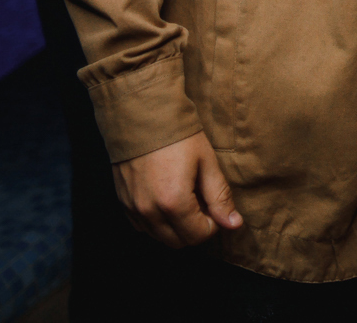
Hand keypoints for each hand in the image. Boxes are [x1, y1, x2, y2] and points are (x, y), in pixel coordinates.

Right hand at [111, 131, 242, 248]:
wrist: (140, 114)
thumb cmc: (177, 135)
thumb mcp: (206, 162)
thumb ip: (219, 197)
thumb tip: (234, 224)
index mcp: (173, 202)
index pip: (199, 235)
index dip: (213, 223)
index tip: (215, 204)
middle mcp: (149, 211)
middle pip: (179, 242)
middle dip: (195, 228)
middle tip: (201, 201)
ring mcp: (133, 208)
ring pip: (159, 237)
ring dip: (175, 226)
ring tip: (183, 197)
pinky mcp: (123, 202)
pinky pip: (142, 226)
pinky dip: (156, 221)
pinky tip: (164, 197)